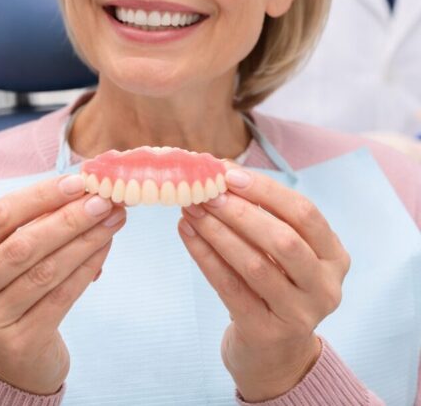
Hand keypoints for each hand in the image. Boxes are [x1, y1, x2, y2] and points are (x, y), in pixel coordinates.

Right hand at [0, 174, 125, 395]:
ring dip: (83, 241)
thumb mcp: (6, 258)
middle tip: (103, 200)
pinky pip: (59, 298)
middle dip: (67, 218)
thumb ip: (32, 225)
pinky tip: (103, 250)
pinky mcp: (16, 343)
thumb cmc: (12, 294)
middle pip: (21, 244)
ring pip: (43, 271)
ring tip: (111, 221)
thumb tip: (81, 189)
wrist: (14, 361)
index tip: (78, 182)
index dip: (39, 196)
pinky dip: (85, 269)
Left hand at [178, 164, 349, 401]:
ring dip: (217, 232)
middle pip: (284, 240)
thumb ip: (260, 214)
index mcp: (333, 256)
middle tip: (203, 192)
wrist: (273, 352)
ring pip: (255, 265)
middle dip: (239, 212)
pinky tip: (187, 234)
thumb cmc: (272, 286)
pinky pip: (231, 287)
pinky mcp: (267, 332)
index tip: (227, 174)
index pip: (305, 214)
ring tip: (189, 209)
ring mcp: (299, 313)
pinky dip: (205, 256)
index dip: (265, 190)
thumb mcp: (281, 252)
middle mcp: (325, 286)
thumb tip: (218, 169)